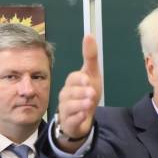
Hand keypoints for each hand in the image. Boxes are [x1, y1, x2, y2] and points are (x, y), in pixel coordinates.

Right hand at [56, 35, 101, 151]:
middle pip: (70, 92)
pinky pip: (71, 120)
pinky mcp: (69, 123)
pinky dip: (78, 118)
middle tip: (92, 93)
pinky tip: (84, 115)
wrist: (83, 118)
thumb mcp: (92, 74)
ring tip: (89, 104)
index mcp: (71, 83)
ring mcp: (66, 110)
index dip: (79, 79)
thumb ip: (90, 56)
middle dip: (81, 92)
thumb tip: (89, 34)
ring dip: (80, 105)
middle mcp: (66, 95)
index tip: (88, 79)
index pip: (73, 78)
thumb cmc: (86, 93)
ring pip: (69, 106)